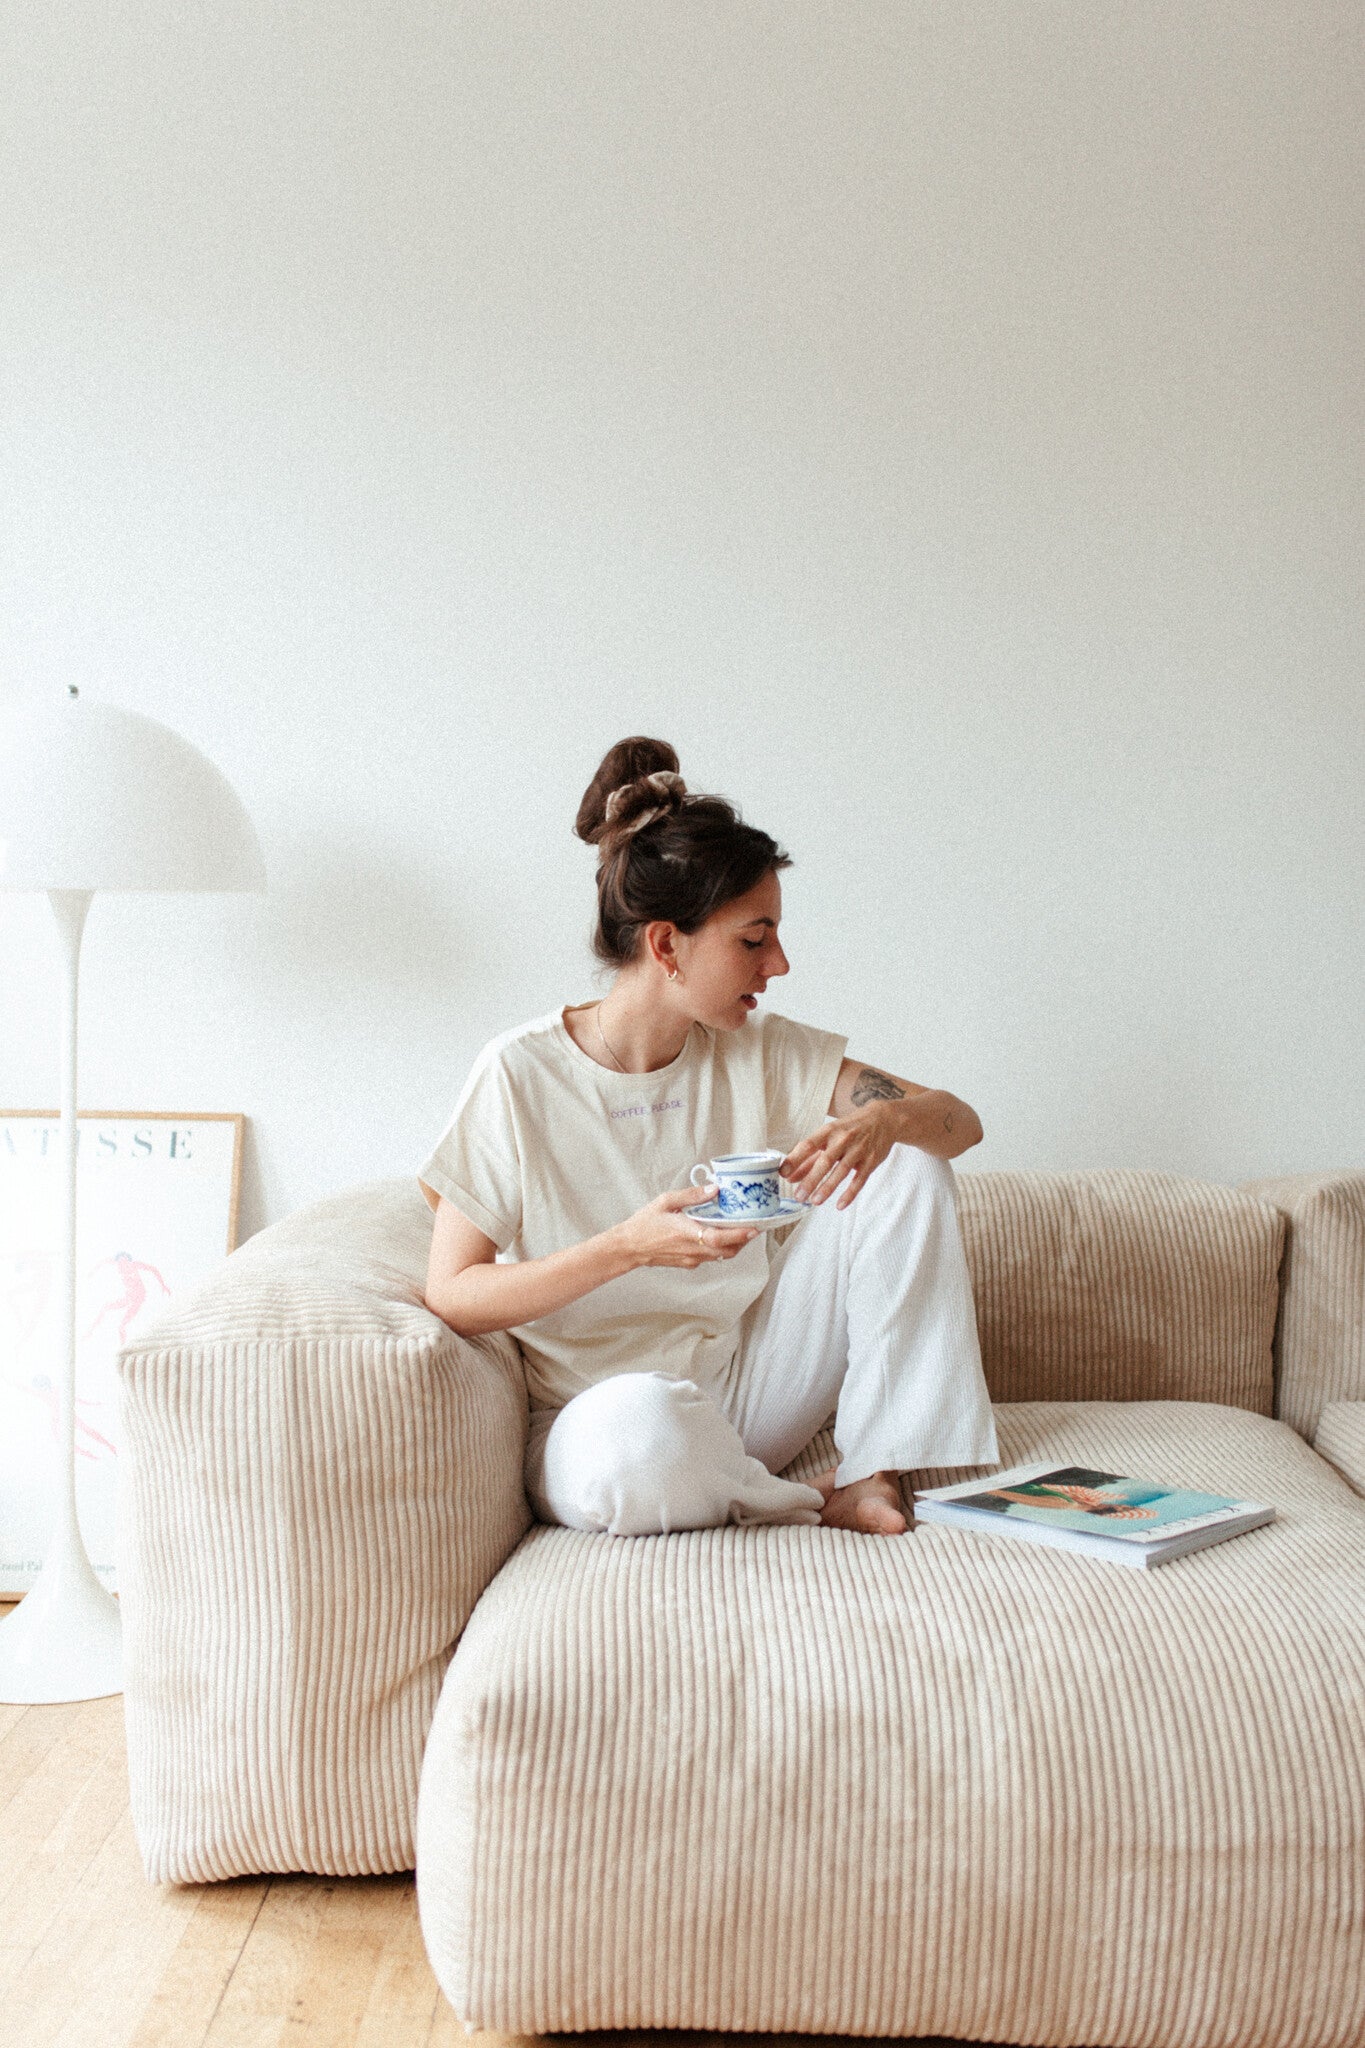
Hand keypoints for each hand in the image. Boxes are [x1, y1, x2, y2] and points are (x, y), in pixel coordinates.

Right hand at [612, 1185, 758, 1269]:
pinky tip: (720, 1235)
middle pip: (727, 1250)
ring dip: (735, 1245)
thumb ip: (691, 1195)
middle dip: (744, 1240)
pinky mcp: (689, 1263)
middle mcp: (692, 1249)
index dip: (738, 1235)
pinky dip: (721, 1248)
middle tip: (754, 1226)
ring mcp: (691, 1259)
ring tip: (741, 1229)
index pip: (718, 1238)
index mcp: (685, 1232)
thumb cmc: (644, 1224)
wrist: (629, 1247)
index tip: (754, 1228)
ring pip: (722, 1256)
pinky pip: (712, 1257)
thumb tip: (714, 1189)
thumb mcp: (665, 1201)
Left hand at [780, 1105, 898, 1209]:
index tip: (783, 1173)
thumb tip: (790, 1177)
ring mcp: (859, 1150)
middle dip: (811, 1180)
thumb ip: (809, 1158)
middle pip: (825, 1161)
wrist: (883, 1120)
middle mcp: (843, 1139)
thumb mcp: (829, 1137)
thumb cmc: (850, 1129)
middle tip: (799, 1196)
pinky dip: (850, 1194)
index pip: (808, 1145)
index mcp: (828, 1131)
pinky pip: (859, 1180)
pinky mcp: (871, 1161)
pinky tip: (839, 1205)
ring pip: (841, 1171)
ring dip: (827, 1188)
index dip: (795, 1159)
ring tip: (815, 1201)